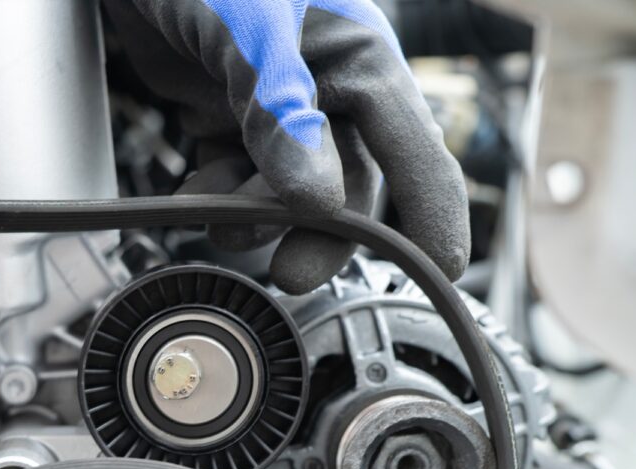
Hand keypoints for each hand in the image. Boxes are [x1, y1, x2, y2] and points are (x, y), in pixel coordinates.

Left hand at [104, 0, 469, 292]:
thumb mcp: (251, 29)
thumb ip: (282, 111)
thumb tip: (317, 202)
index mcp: (360, 59)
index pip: (416, 150)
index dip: (434, 214)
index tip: (441, 272)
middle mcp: (329, 87)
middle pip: (347, 188)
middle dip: (318, 234)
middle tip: (291, 273)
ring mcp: (278, 106)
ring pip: (286, 192)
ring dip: (255, 218)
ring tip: (215, 213)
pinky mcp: (229, 115)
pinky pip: (237, 178)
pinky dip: (218, 197)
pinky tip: (194, 191)